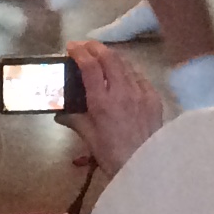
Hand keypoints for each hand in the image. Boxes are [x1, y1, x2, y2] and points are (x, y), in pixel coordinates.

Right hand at [56, 39, 168, 178]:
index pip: (90, 66)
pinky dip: (128, 71)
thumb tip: (60, 113)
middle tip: (84, 46)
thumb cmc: (112, 155)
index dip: (79, 52)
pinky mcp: (154, 97)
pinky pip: (140, 77)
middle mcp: (122, 91)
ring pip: (126, 64)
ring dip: (112, 57)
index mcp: (102, 102)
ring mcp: (141, 92)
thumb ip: (75, 120)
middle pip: (109, 58)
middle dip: (95, 47)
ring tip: (102, 58)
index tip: (71, 47)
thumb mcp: (89, 138)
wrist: (145, 166)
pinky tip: (124, 75)